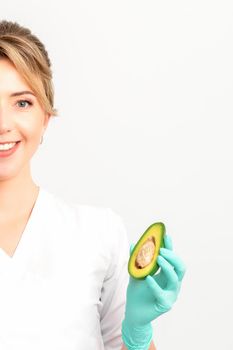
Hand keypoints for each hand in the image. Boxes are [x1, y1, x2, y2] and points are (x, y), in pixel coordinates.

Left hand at [121, 234, 185, 348]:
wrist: (133, 313)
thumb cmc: (137, 293)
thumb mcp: (135, 273)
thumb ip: (135, 260)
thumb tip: (133, 244)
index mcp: (167, 275)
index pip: (172, 259)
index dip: (171, 247)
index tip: (166, 236)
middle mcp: (172, 284)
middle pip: (181, 267)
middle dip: (173, 257)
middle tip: (161, 250)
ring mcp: (171, 294)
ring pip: (175, 279)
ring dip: (167, 267)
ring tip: (157, 258)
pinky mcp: (165, 304)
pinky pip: (162, 293)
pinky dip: (155, 285)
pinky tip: (148, 278)